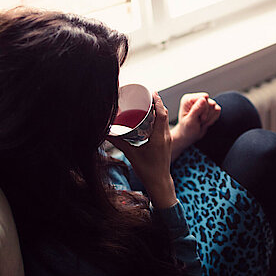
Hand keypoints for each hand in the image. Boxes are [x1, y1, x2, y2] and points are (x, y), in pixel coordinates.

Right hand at [107, 92, 176, 208]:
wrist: (160, 182)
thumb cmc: (147, 171)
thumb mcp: (132, 155)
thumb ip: (119, 143)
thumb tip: (107, 133)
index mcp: (159, 137)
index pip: (162, 114)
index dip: (158, 102)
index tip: (152, 92)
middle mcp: (166, 136)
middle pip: (164, 114)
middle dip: (157, 103)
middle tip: (146, 95)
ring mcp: (168, 139)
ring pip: (165, 120)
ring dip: (159, 110)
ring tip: (148, 104)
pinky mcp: (167, 143)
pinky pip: (164, 126)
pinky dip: (159, 119)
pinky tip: (151, 118)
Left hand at [171, 93, 220, 160]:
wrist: (190, 136)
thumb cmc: (187, 129)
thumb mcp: (190, 121)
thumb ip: (196, 110)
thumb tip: (203, 99)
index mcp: (187, 99)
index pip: (203, 98)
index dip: (204, 109)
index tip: (198, 118)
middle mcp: (196, 99)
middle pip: (210, 102)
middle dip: (206, 115)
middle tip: (199, 121)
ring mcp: (203, 102)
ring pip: (215, 106)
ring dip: (209, 117)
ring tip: (201, 122)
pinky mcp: (210, 107)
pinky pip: (218, 110)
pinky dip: (213, 118)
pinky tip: (205, 121)